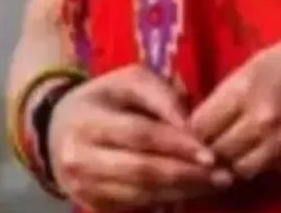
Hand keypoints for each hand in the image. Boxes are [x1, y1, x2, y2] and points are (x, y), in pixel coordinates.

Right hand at [48, 65, 233, 210]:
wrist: (57, 127)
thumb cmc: (105, 98)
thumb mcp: (129, 80)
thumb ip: (162, 95)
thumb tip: (191, 124)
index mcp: (87, 121)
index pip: (139, 135)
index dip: (177, 145)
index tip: (212, 154)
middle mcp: (79, 158)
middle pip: (141, 171)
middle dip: (186, 175)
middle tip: (223, 176)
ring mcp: (82, 186)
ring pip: (140, 194)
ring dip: (182, 191)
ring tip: (214, 184)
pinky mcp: (90, 204)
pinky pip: (133, 206)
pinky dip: (166, 200)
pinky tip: (191, 191)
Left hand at [190, 26, 280, 179]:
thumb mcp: (261, 59)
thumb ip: (232, 90)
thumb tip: (205, 117)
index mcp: (246, 87)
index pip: (198, 125)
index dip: (193, 129)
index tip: (197, 127)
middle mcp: (260, 119)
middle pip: (215, 151)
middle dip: (211, 148)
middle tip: (214, 142)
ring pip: (240, 168)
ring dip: (235, 161)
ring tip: (240, 149)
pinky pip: (269, 171)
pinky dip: (263, 164)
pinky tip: (268, 149)